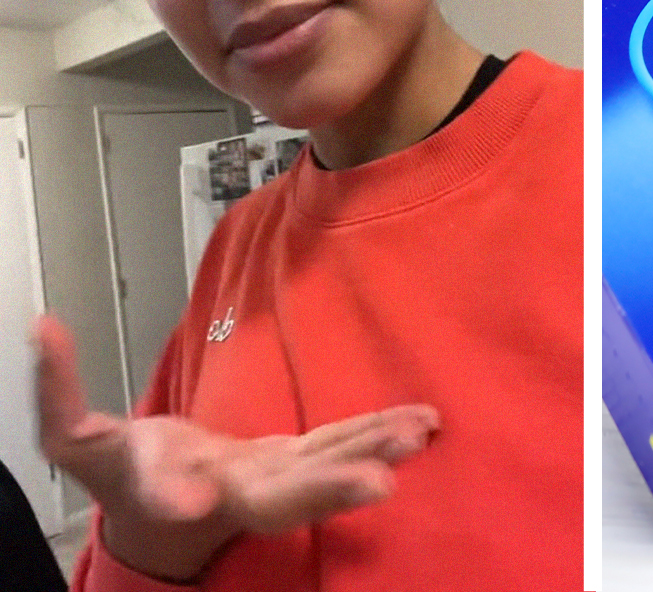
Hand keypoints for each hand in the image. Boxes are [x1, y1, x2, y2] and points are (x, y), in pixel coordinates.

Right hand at [35, 316, 439, 580]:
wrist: (163, 511)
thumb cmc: (120, 473)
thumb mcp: (73, 439)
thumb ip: (57, 389)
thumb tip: (43, 327)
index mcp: (175, 490)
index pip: (170, 489)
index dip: (176, 489)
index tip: (192, 496)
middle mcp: (234, 493)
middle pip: (282, 497)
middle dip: (328, 487)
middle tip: (380, 482)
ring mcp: (275, 481)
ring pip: (327, 469)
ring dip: (373, 450)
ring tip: (419, 434)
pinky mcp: (301, 461)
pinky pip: (344, 444)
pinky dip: (380, 431)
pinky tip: (423, 421)